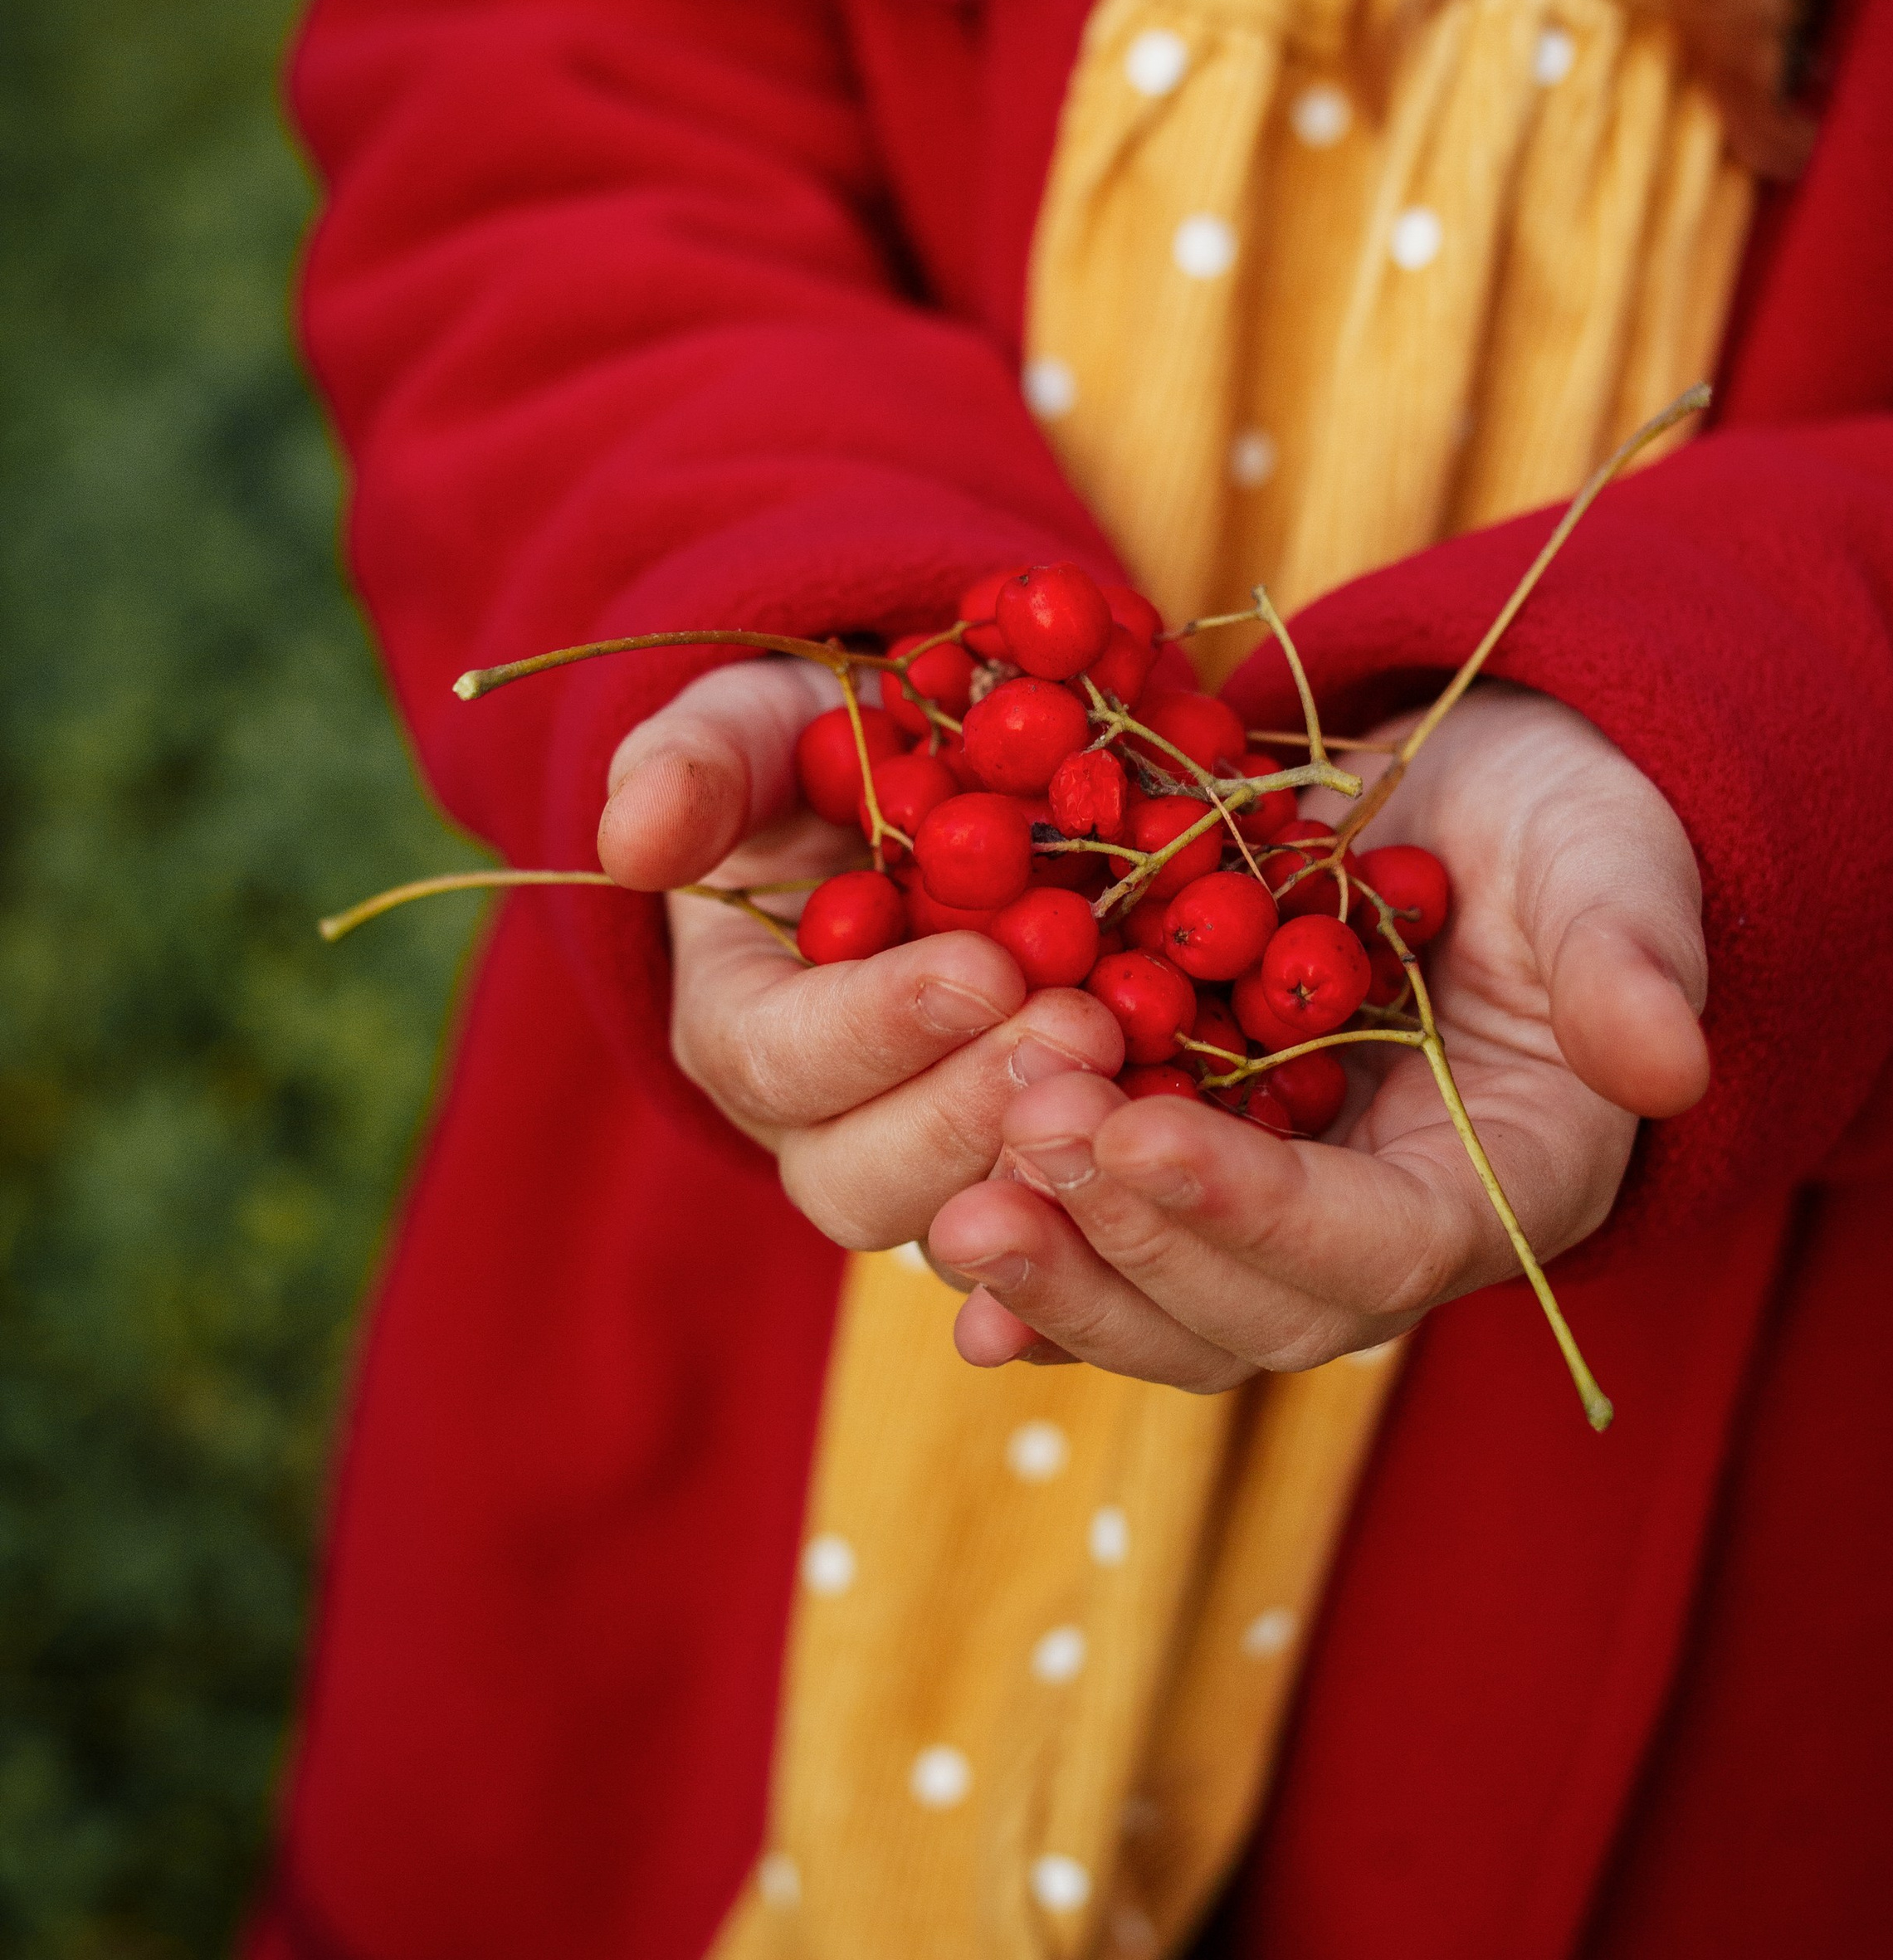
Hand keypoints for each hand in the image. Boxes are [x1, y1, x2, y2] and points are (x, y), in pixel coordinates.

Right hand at [598, 659, 1121, 1247]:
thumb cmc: (825, 752)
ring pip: (971, 1221)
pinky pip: (1069, 1232)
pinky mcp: (1032, 1170)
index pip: (778, 1062)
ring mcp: (933, 1161)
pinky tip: (1194, 1145)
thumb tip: (632, 837)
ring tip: (1139, 1064)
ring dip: (1053, 1160)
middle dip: (974, 1111)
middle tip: (1083, 1029)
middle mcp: (824, 1124)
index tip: (983, 970)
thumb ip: (698, 766)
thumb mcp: (751, 727)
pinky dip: (1124, 1208)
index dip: (876, 1028)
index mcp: (738, 1028)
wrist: (940, 784)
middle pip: (865, 1180)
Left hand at [926, 684, 1708, 1389]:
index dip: (1253, 1211)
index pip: (1375, 1248)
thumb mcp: (1617, 864)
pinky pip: (1114, 1253)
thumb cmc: (1570, 831)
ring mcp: (1283, 1220)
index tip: (1134, 1135)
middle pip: (1251, 1315)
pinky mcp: (1203, 1177)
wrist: (1487, 810)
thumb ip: (1633, 960)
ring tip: (950, 1209)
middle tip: (1015, 1148)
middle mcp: (1381, 1236)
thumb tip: (1668, 1065)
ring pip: (1164, 1305)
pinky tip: (942, 1257)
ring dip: (1060, 1273)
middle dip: (1126, 1251)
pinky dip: (1037, 1275)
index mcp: (1501, 1190)